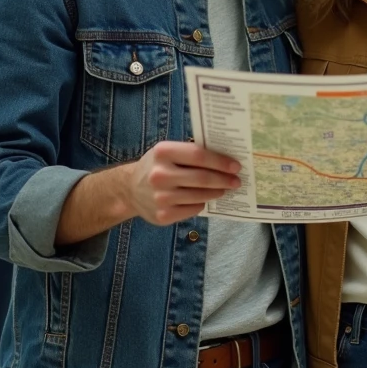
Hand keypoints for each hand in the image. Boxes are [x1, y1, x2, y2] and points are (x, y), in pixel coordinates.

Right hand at [127, 141, 241, 225]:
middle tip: (236, 181)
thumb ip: (191, 153)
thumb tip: (224, 159)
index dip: (220, 161)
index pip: (199, 156)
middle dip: (223, 180)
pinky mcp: (162, 215)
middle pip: (202, 178)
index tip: (236, 166)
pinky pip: (193, 209)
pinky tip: (203, 199)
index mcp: (162, 152)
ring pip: (200, 196)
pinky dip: (201, 203)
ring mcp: (160, 197)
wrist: (130, 190)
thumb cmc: (157, 166)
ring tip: (223, 189)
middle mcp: (160, 175)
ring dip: (216, 192)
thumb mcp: (168, 152)